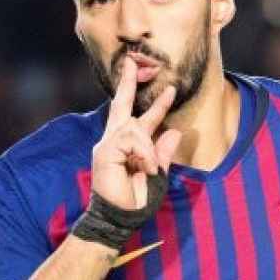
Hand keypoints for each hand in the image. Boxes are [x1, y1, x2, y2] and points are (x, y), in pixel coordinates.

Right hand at [90, 56, 182, 208]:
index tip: (171, 90)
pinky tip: (143, 167)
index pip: (140, 119)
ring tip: (148, 168)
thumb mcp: (158, 175)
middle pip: (121, 104)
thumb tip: (174, 131)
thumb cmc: (136, 201)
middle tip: (132, 61)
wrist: (120, 218)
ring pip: (134, 127)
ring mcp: (106, 145)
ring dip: (147, 148)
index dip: (157, 105)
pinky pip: (130, 139)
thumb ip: (163, 153)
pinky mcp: (104, 151)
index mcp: (127, 146)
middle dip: (127, 82)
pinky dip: (142, 153)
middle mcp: (114, 140)